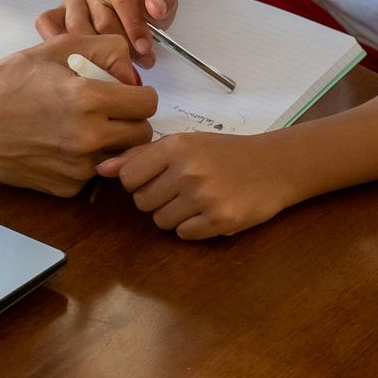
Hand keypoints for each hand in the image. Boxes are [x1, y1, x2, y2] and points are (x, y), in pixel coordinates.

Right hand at [0, 34, 157, 195]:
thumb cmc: (10, 79)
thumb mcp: (58, 47)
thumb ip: (105, 49)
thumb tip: (133, 71)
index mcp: (90, 100)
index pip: (148, 103)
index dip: (139, 93)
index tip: (124, 91)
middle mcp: (89, 138)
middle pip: (142, 134)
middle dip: (131, 119)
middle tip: (108, 109)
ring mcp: (77, 168)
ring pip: (119, 156)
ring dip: (110, 142)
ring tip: (81, 126)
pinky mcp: (65, 188)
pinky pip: (93, 175)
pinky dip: (85, 161)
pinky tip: (61, 144)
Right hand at [33, 0, 176, 67]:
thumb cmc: (142, 2)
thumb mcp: (162, 0)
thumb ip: (163, 3)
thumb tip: (154, 8)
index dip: (134, 26)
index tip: (145, 48)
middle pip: (101, 20)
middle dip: (122, 48)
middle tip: (138, 67)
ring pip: (77, 30)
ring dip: (97, 55)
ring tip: (116, 70)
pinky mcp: (56, 11)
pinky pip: (47, 25)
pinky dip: (59, 44)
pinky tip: (79, 62)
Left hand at [97, 132, 297, 238]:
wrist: (275, 165)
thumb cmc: (225, 152)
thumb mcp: (185, 143)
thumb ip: (142, 155)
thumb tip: (102, 169)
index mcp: (176, 146)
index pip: (128, 177)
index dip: (139, 181)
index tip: (158, 177)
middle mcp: (187, 170)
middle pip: (142, 202)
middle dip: (157, 199)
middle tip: (182, 189)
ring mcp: (204, 196)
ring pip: (161, 221)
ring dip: (175, 215)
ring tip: (198, 200)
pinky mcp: (219, 220)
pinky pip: (184, 234)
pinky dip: (194, 227)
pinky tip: (210, 211)